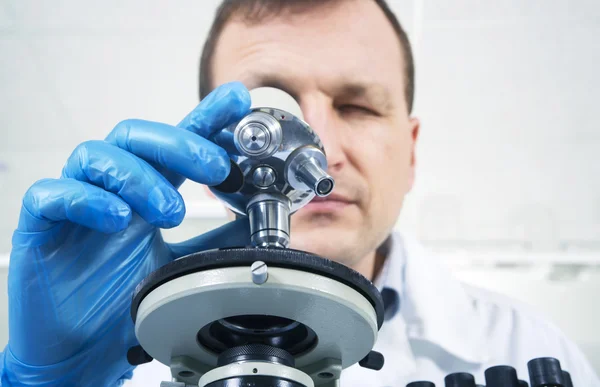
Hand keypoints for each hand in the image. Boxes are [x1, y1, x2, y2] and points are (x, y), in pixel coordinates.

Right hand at [1, 82, 250, 386]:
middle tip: (214, 166)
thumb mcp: (183, 266)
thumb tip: (258, 221)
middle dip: (179, 142)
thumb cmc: (125, 304)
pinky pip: (52, 194)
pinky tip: (117, 219)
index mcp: (145, 194)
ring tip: (169, 212)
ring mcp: (75, 205)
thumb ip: (216, 241)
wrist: (84, 352)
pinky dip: (86, 199)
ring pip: (95, 156)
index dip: (205, 118)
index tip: (237, 100)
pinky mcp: (40, 227)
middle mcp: (111, 191)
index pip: (174, 144)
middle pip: (135, 136)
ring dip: (139, 176)